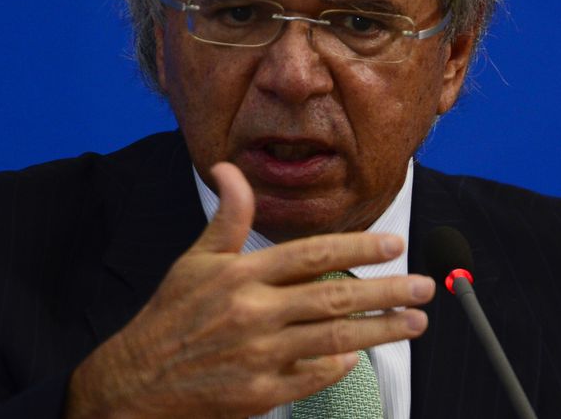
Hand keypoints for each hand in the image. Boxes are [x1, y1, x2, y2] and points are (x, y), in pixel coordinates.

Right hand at [65, 162, 434, 417]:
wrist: (136, 381)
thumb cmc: (171, 316)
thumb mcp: (196, 260)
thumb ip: (227, 216)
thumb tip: (227, 168)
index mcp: (241, 275)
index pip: (312, 254)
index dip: (358, 245)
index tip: (394, 242)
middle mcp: (253, 312)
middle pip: (335, 297)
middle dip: (387, 290)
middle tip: (423, 286)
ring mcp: (259, 355)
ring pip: (335, 339)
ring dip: (381, 331)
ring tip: (414, 323)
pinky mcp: (260, 392)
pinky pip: (314, 377)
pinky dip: (340, 366)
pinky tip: (361, 356)